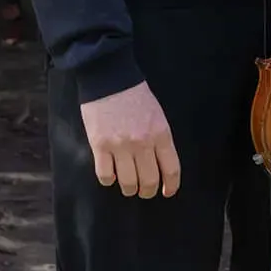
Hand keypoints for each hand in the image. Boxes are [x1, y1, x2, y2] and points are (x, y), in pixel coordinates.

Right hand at [79, 81, 181, 197]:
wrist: (109, 78)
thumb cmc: (135, 96)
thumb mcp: (157, 115)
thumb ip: (159, 139)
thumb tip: (160, 165)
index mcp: (160, 133)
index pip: (171, 169)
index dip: (171, 185)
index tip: (167, 191)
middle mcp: (142, 143)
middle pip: (149, 181)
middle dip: (148, 191)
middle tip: (145, 191)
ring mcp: (120, 146)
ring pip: (128, 183)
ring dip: (130, 189)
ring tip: (128, 185)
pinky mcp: (99, 146)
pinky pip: (105, 175)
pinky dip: (109, 180)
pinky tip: (111, 174)